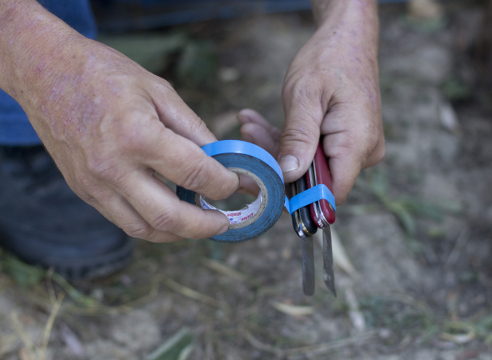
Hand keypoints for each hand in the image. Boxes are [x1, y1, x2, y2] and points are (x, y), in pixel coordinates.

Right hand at [5, 5, 238, 242]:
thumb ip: (193, 128)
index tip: (234, 183)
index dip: (223, 183)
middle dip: (205, 226)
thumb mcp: (159, 90)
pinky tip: (169, 215)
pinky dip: (152, 225)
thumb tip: (220, 158)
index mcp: (137, 136)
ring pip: (144, 229)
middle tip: (224, 223)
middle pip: (169, 217)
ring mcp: (95, 185)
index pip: (194, 174)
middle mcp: (114, 168)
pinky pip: (123, 221)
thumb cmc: (105, 75)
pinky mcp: (84, 191)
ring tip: (199, 224)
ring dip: (178, 234)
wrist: (46, 74)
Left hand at [258, 1, 384, 204]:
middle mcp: (363, 151)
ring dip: (277, 147)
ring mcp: (356, 147)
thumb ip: (297, 139)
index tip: (266, 181)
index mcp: (357, 143)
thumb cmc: (328, 59)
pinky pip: (313, 150)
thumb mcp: (304, 97)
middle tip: (248, 136)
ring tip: (250, 125)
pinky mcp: (345, 141)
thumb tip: (288, 175)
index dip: (298, 195)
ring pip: (310, 164)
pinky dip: (288, 140)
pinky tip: (260, 125)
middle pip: (316, 178)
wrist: (346, 38)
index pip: (330, 192)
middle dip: (278, 161)